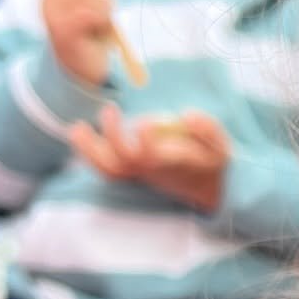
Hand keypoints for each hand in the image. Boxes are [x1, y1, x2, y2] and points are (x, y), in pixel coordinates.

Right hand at [43, 0, 113, 86]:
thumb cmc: (92, 36)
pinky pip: (89, 13)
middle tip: (107, 11)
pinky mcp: (63, 31)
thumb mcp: (97, 3)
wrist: (83, 72)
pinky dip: (102, 20)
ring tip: (104, 25)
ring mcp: (53, 15)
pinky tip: (102, 32)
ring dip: (105, 8)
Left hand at [69, 107, 231, 212]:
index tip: (143, 122)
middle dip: (113, 138)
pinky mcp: (134, 174)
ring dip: (91, 151)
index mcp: (176, 163)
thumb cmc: (213, 161)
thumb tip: (187, 115)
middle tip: (110, 109)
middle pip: (127, 163)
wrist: (209, 189)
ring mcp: (142, 175)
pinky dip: (90, 155)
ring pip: (111, 171)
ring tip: (77, 127)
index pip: (157, 157)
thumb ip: (207, 129)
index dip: (146, 140)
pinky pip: (107, 171)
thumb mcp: (221, 145)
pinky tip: (80, 134)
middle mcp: (155, 172)